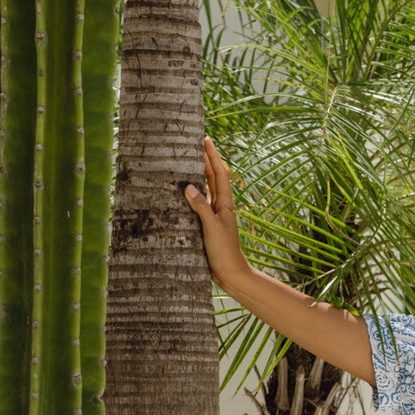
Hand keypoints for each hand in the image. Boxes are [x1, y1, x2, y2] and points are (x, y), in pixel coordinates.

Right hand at [183, 136, 249, 290]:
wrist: (231, 275)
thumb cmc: (225, 252)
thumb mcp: (212, 228)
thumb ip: (201, 207)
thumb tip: (188, 186)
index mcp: (225, 204)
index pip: (219, 174)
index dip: (213, 156)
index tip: (206, 139)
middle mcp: (220, 207)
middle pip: (212, 178)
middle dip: (205, 160)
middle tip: (192, 144)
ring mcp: (214, 216)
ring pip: (205, 190)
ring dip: (197, 175)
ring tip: (185, 161)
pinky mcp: (207, 225)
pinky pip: (199, 204)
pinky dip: (192, 194)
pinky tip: (182, 190)